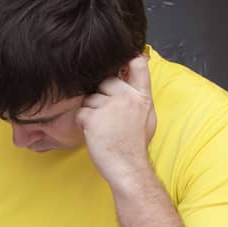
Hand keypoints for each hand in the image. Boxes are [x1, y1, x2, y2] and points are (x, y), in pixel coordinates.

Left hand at [77, 53, 157, 189]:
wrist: (128, 166)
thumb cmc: (135, 145)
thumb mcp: (146, 117)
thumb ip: (139, 97)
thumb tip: (133, 79)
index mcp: (142, 97)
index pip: (138, 65)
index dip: (128, 59)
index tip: (121, 65)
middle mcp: (127, 97)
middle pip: (106, 81)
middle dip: (102, 95)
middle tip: (107, 116)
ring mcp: (110, 106)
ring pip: (90, 98)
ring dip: (91, 111)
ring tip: (102, 128)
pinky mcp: (94, 117)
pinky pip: (81, 112)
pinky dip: (83, 123)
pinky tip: (94, 134)